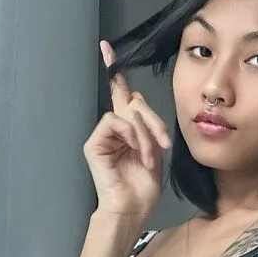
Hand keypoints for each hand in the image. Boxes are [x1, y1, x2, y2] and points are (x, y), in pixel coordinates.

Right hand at [82, 40, 171, 217]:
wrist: (133, 209)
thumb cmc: (144, 186)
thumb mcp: (154, 149)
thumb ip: (148, 124)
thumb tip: (135, 96)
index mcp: (128, 128)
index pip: (121, 93)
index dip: (114, 69)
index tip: (106, 46)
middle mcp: (114, 128)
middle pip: (135, 101)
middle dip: (154, 122)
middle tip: (162, 144)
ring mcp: (103, 135)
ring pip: (129, 112)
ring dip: (146, 135)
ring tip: (149, 157)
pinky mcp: (95, 143)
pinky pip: (115, 122)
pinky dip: (131, 135)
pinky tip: (136, 151)